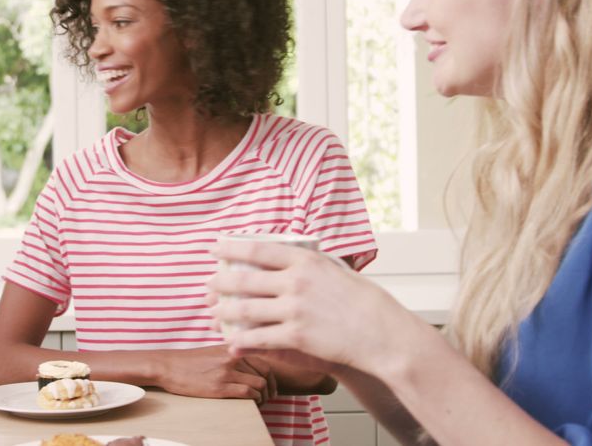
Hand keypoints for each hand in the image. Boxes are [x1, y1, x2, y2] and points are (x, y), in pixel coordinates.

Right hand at [155, 345, 276, 403]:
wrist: (169, 366)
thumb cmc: (189, 361)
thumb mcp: (214, 351)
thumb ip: (232, 355)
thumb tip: (249, 366)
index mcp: (233, 348)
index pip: (264, 361)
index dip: (272, 377)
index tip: (271, 386)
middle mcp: (233, 357)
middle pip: (266, 373)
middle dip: (271, 388)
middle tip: (268, 397)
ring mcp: (227, 372)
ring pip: (260, 384)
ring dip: (263, 397)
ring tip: (258, 403)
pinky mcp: (219, 386)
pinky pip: (248, 393)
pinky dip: (254, 400)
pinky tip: (250, 404)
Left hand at [207, 240, 420, 373]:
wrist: (383, 333)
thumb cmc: (365, 302)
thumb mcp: (338, 270)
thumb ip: (311, 264)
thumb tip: (290, 258)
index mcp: (306, 260)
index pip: (258, 249)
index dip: (231, 248)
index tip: (216, 249)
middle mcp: (296, 281)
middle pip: (244, 279)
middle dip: (219, 282)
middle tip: (208, 285)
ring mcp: (294, 309)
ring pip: (245, 309)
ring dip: (223, 312)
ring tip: (212, 314)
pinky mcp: (295, 336)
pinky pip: (258, 337)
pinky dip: (240, 340)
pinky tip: (230, 341)